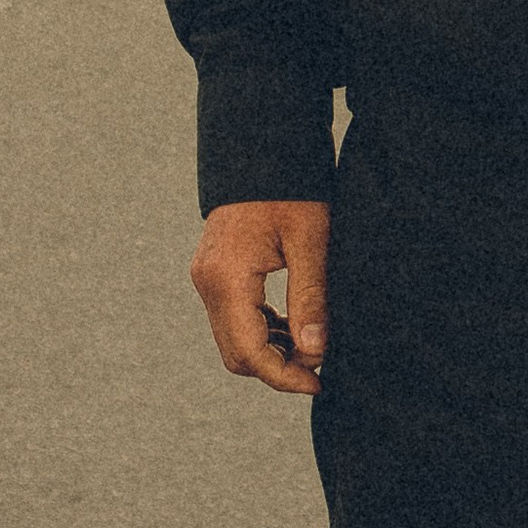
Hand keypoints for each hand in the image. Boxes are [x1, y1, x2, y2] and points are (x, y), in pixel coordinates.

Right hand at [191, 197, 330, 395]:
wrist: (263, 146)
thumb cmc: (291, 188)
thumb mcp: (310, 240)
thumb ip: (310, 297)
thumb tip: (314, 352)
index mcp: (227, 278)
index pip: (250, 352)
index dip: (284, 376)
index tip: (318, 382)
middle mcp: (208, 282)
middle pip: (237, 353)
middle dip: (277, 367)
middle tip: (319, 363)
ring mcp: (207, 277)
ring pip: (234, 339)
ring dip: (271, 350)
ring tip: (312, 342)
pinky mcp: (215, 272)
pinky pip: (234, 318)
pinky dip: (262, 330)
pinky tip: (293, 323)